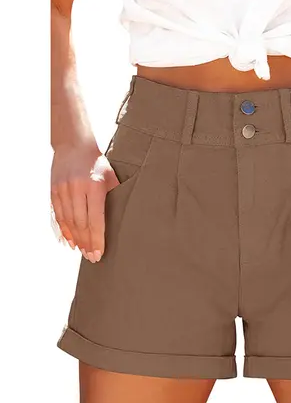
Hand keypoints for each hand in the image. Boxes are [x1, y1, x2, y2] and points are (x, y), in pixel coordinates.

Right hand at [50, 143, 119, 262]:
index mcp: (95, 186)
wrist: (73, 144)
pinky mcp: (54, 190)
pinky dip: (63, 229)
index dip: (97, 238)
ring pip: (68, 221)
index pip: (96, 219)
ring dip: (75, 239)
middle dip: (87, 242)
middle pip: (81, 223)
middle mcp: (77, 189)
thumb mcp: (111, 176)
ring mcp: (63, 190)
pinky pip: (58, 215)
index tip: (99, 253)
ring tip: (82, 252)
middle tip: (92, 257)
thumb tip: (125, 217)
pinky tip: (69, 241)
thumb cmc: (98, 163)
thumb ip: (115, 195)